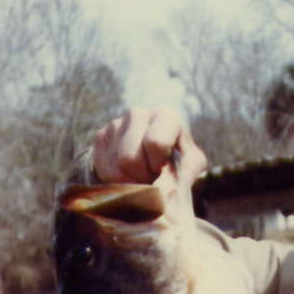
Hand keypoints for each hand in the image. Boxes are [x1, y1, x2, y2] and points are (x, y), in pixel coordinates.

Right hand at [90, 107, 205, 190]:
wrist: (153, 159)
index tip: (162, 169)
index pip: (155, 143)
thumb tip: (174, 180)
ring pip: (116, 166)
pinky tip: (129, 175)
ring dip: (130, 181)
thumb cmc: (177, 159)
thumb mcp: (192, 163)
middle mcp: (138, 113)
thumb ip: (189, 169)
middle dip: (142, 177)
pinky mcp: (101, 136)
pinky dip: (117, 180)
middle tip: (152, 178)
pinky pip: (103, 168)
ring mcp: (117, 123)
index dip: (158, 166)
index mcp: (166, 115)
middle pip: (131, 159)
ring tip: (142, 177)